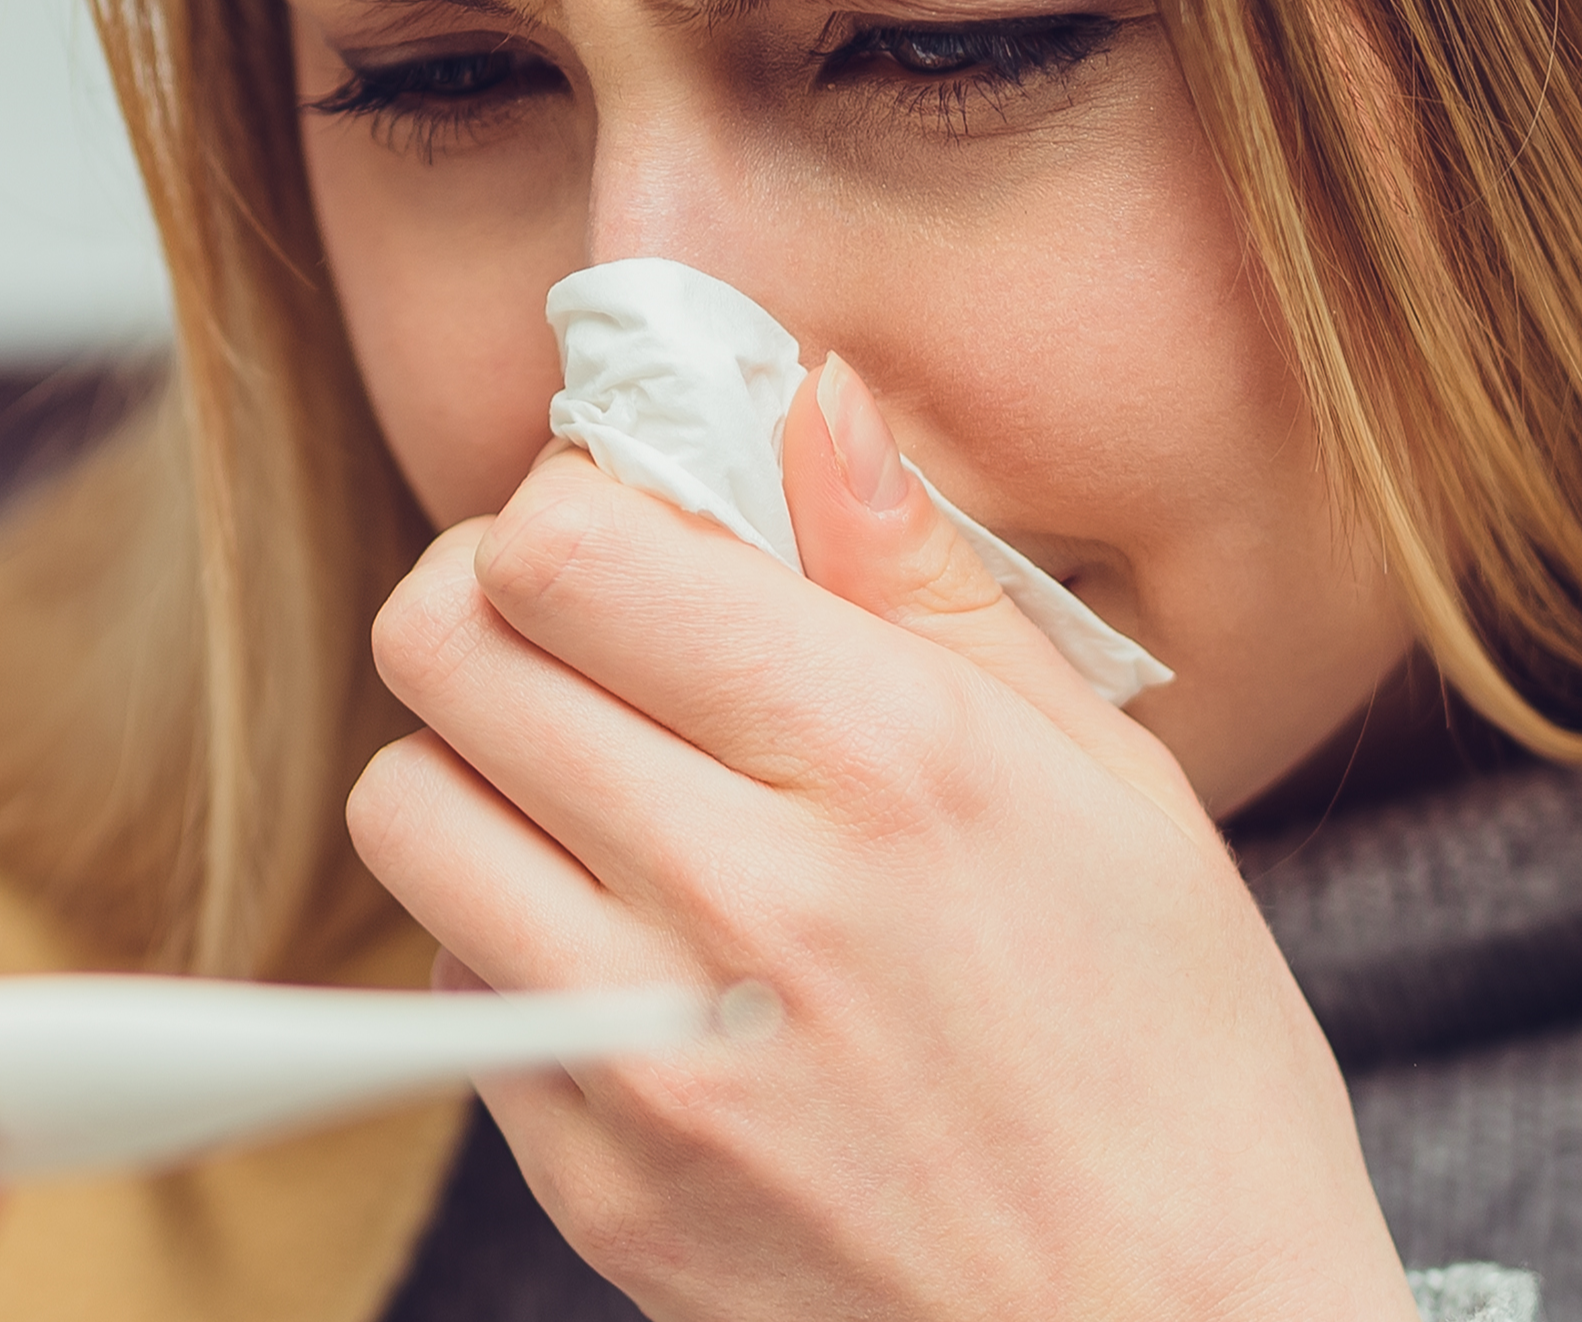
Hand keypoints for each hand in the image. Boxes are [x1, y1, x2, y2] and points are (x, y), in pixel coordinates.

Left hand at [352, 356, 1414, 1318]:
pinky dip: (510, 937)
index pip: (566, 547)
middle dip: (492, 599)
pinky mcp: (595, 1178)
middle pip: (445, 648)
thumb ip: (927, 580)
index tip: (623, 528)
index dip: (566, 503)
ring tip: (593, 789)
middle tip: (577, 630)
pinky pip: (450, 987)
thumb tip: (801, 404)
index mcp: (887, 761)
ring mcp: (651, 1052)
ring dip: (477, 764)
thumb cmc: (1174, 1059)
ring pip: (407, 807)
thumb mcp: (1111, 782)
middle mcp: (746, 895)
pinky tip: (636, 947)